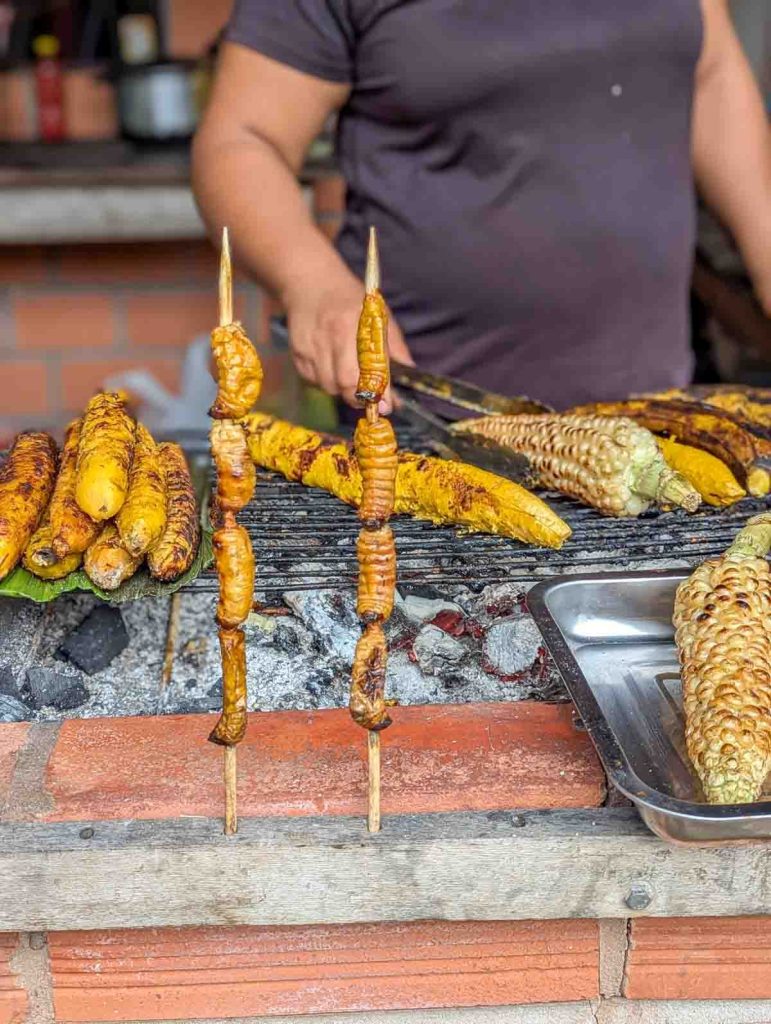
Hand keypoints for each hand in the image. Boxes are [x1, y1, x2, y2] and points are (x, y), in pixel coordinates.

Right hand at [284, 269, 412, 412]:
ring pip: (329, 387)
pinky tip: (331, 366)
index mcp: (352, 324)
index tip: (387, 406)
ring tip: (350, 375)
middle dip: (360, 397)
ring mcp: (310, 346)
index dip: (378, 391)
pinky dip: (326, 382)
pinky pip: (314, 382)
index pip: (367, 367)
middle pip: (345, 383)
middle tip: (370, 397)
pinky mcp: (297, 354)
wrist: (310, 283)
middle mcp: (329, 336)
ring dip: (342, 390)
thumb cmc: (350, 299)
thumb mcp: (378, 313)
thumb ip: (394, 345)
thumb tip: (409, 372)